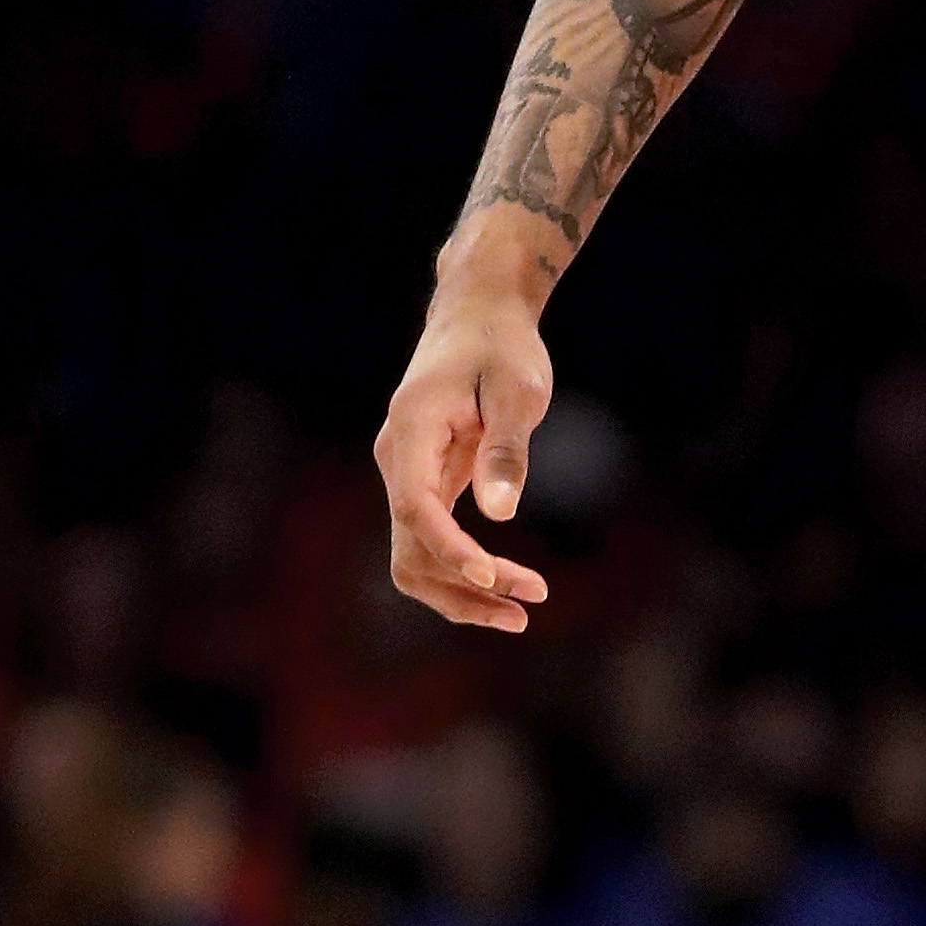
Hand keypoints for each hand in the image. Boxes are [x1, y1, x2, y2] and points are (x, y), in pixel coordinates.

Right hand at [375, 227, 555, 633]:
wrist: (479, 315)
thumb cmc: (502, 346)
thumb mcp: (516, 389)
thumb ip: (506, 449)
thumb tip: (499, 513)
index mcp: (410, 432)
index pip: (415, 509)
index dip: (450, 549)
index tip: (494, 576)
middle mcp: (396, 460)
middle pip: (409, 549)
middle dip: (463, 586)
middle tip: (528, 603)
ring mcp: (405, 475)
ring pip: (415, 556)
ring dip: (461, 590)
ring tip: (521, 611)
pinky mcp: (423, 484)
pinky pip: (431, 541)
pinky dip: (462, 570)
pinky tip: (503, 586)